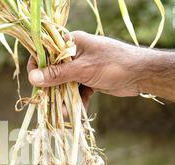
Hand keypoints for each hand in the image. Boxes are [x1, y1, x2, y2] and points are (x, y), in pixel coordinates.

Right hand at [28, 31, 151, 100]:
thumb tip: (33, 78)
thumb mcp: (82, 70)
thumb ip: (57, 74)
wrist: (142, 74)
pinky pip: (76, 91)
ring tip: (65, 111)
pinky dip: (76, 101)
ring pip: (64, 84)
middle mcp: (75, 53)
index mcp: (72, 42)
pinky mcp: (89, 79)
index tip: (34, 82)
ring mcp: (82, 67)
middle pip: (53, 71)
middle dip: (51, 88)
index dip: (37, 66)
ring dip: (64, 98)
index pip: (46, 51)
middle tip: (49, 102)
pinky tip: (77, 111)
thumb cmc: (113, 64)